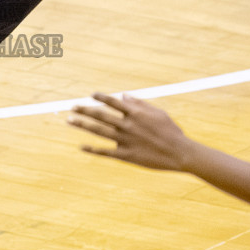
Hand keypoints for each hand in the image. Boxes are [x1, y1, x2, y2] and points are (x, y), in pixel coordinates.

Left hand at [69, 92, 194, 171]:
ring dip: (82, 125)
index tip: (90, 95)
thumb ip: (139, 104)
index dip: (100, 97)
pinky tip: (81, 146)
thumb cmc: (171, 131)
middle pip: (101, 115)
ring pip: (99, 131)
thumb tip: (123, 96)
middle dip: (84, 110)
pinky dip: (92, 149)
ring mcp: (126, 140)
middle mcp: (128, 125)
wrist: (180, 153)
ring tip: (69, 121)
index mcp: (136, 113)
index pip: (113, 102)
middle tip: (72, 107)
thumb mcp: (157, 113)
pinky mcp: (126, 155)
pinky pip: (105, 152)